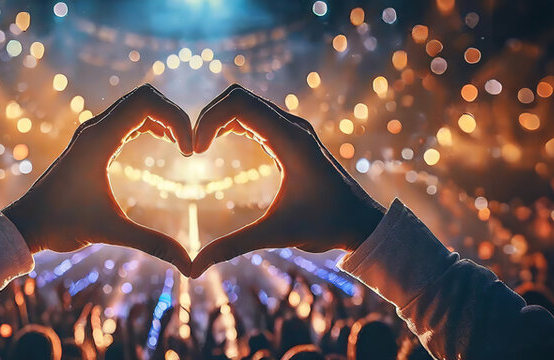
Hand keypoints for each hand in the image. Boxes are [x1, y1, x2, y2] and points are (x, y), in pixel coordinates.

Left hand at [3, 84, 192, 273]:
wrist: (27, 224)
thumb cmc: (62, 225)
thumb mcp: (111, 232)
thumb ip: (153, 244)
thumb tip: (190, 267)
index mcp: (98, 139)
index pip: (147, 103)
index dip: (176, 119)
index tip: (189, 152)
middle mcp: (95, 128)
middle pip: (145, 97)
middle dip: (174, 115)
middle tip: (190, 147)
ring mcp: (94, 133)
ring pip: (137, 105)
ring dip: (164, 118)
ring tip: (183, 146)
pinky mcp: (94, 142)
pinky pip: (129, 118)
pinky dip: (151, 124)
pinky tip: (166, 143)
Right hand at [189, 84, 385, 277]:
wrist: (362, 223)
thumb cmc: (326, 226)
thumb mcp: (276, 235)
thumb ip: (233, 247)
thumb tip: (194, 269)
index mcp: (291, 140)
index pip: (239, 104)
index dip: (208, 120)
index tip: (195, 152)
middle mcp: (292, 126)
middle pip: (238, 97)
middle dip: (208, 116)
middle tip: (191, 149)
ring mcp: (292, 129)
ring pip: (245, 104)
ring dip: (217, 119)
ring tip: (198, 147)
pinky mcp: (290, 138)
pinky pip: (254, 118)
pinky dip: (230, 125)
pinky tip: (215, 145)